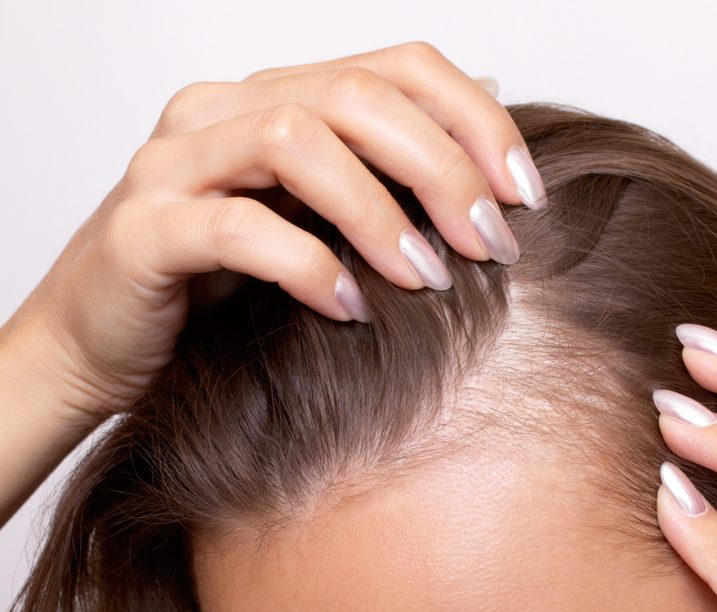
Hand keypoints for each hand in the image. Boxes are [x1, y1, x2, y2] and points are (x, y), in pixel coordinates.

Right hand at [2, 41, 542, 420]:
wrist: (98, 345)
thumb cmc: (217, 285)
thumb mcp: (315, 217)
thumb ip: (385, 160)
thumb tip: (486, 94)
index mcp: (272, 97)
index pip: (396, 67)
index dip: (474, 120)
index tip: (523, 197)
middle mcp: (222, 111)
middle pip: (355, 95)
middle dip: (442, 169)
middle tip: (491, 246)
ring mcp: (174, 164)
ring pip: (296, 142)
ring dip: (380, 214)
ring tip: (428, 279)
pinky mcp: (143, 230)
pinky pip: (235, 227)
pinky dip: (307, 265)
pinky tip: (348, 310)